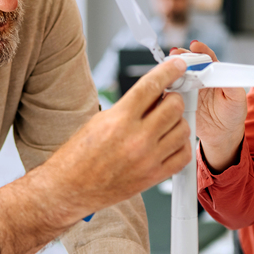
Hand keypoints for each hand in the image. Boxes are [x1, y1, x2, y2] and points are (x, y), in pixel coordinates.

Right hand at [46, 58, 191, 217]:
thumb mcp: (100, 120)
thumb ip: (130, 106)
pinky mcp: (153, 177)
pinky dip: (181, 145)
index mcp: (119, 119)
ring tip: (165, 123)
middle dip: (173, 98)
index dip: (169, 71)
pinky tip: (170, 142)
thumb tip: (154, 93)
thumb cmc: (79, 155)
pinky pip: (183, 155)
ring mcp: (147, 159)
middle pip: (174, 106)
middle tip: (167, 99)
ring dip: (178, 122)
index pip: (151, 86)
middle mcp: (136, 139)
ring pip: (183, 129)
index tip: (178, 66)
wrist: (70, 187)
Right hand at [170, 41, 245, 171]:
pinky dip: (165, 86)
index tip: (195, 46)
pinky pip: (170, 92)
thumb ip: (231, 83)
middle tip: (176, 54)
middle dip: (181, 57)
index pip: (207, 58)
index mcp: (214, 75)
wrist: (222, 136)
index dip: (201, 51)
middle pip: (188, 64)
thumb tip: (222, 71)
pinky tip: (163, 84)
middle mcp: (199, 80)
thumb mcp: (237, 99)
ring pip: (177, 76)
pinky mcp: (179, 102)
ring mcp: (187, 90)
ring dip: (171, 71)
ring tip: (167, 68)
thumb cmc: (232, 115)